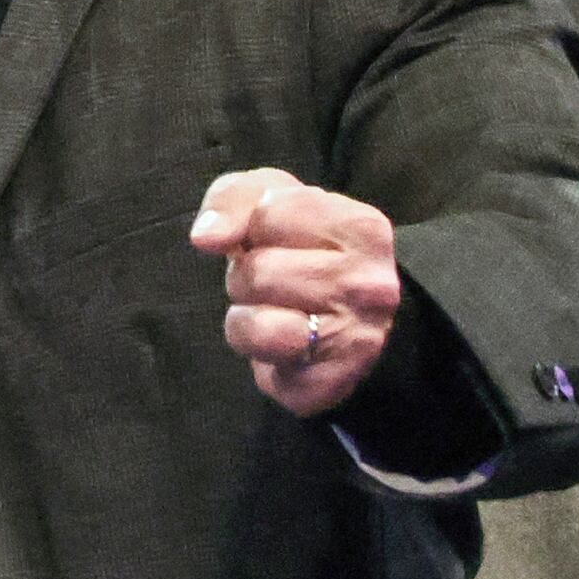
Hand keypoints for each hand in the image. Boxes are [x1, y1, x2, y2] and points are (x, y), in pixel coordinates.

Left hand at [189, 169, 400, 417]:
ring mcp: (358, 338)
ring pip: (259, 324)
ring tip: (275, 309)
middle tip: (276, 281)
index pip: (273, 211)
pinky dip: (255, 350)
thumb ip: (233, 198)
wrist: (341, 318)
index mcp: (362, 228)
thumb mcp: (268, 199)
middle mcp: (371, 286)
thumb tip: (207, 237)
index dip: (257, 225)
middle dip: (248, 274)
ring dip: (247, 315)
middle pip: (259, 271)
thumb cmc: (298, 248)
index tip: (278, 238)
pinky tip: (282, 343)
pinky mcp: (332, 380)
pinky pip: (264, 363)